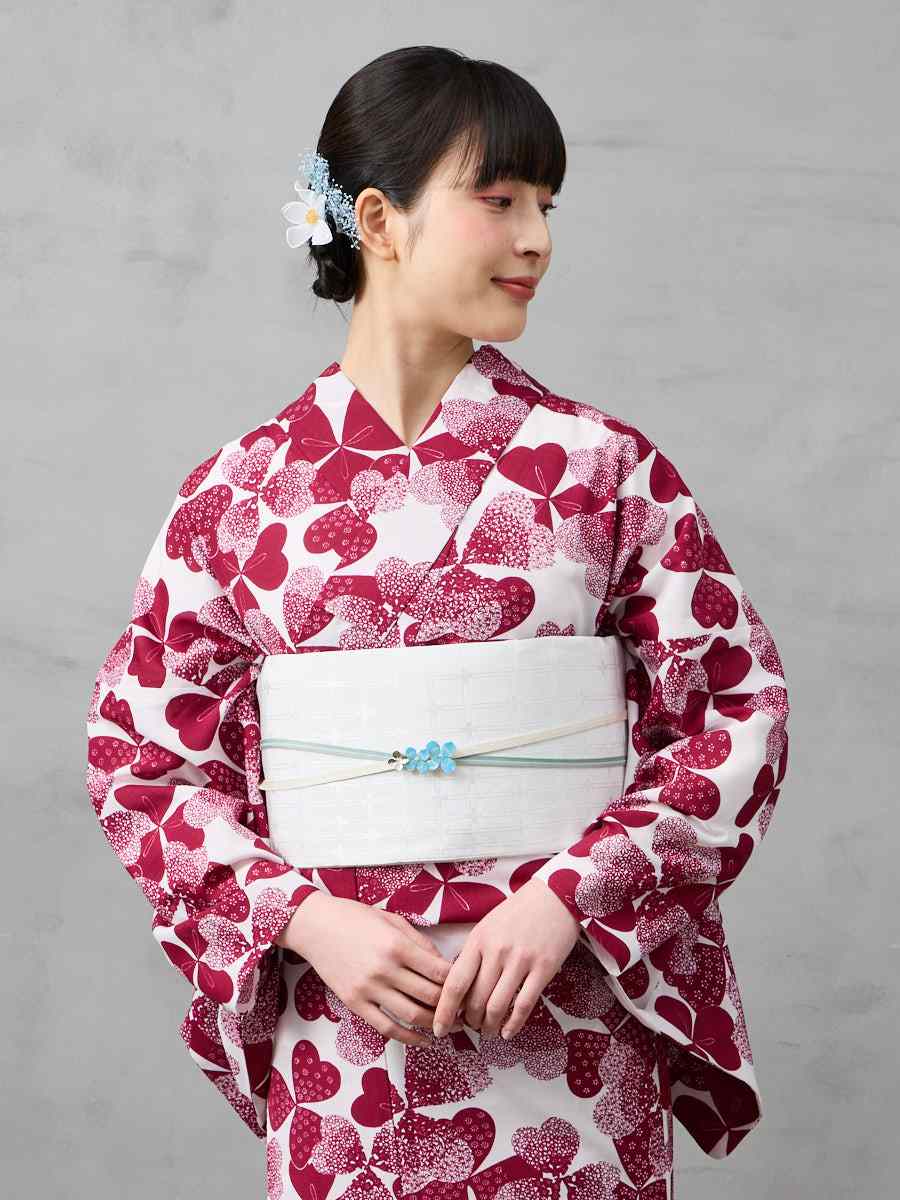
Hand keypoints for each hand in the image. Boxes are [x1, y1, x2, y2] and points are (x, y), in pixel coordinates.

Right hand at [280, 892, 465, 1045]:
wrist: (315, 926)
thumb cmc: (355, 918)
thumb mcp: (393, 920)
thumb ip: (420, 943)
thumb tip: (444, 965)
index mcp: (398, 945)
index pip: (439, 972)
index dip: (458, 982)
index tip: (467, 985)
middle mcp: (385, 969)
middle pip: (430, 996)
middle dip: (451, 1005)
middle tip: (463, 1009)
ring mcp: (369, 989)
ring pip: (412, 1016)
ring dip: (436, 1024)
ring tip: (449, 1026)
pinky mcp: (355, 1003)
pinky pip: (386, 1028)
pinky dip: (409, 1038)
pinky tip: (424, 1040)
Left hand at [431, 878, 581, 1039]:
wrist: (555, 896)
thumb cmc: (518, 912)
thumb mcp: (487, 926)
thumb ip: (473, 954)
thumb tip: (458, 989)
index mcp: (478, 940)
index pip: (455, 983)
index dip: (444, 1011)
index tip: (439, 1028)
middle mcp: (497, 951)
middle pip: (475, 1000)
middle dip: (469, 1021)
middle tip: (470, 1026)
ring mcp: (521, 961)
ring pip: (497, 1007)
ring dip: (488, 1026)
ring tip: (487, 1031)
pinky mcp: (543, 969)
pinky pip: (524, 1005)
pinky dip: (513, 1024)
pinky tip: (507, 1032)